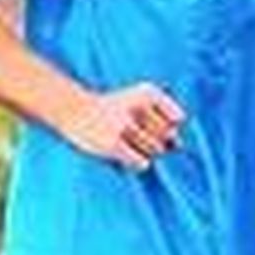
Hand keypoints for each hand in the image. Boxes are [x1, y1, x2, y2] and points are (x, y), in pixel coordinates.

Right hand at [63, 82, 184, 169]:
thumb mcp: (140, 101)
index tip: (149, 120)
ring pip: (156, 151)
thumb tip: (179, 146)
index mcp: (147, 92)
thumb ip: (165, 120)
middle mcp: (137, 106)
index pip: (178, 118)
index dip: (168, 125)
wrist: (75, 110)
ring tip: (126, 140)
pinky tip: (122, 151)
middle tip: (134, 132)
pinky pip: (141, 162)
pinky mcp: (113, 144)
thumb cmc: (114, 109)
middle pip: (168, 137)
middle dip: (157, 140)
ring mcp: (124, 126)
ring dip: (145, 151)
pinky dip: (137, 162)